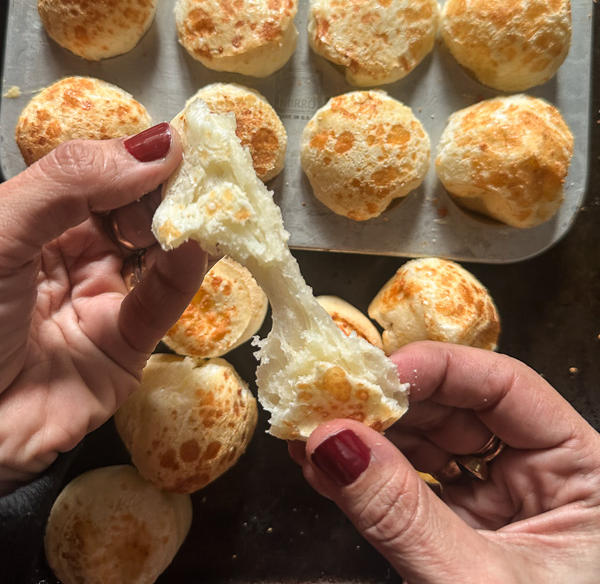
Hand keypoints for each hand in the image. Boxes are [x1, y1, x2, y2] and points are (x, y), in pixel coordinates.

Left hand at [0, 125, 205, 493]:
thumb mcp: (0, 230)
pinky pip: (158, 305)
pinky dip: (180, 275)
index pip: (97, 176)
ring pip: (154, 254)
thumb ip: (72, 180)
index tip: (177, 141)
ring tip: (209, 205)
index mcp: (30, 220)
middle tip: (202, 173)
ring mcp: (95, 301)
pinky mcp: (121, 350)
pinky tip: (192, 248)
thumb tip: (158, 144)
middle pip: (132, 211)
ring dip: (183, 228)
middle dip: (166, 190)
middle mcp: (65, 256)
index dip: (135, 158)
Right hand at [291, 341, 599, 582]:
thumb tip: (333, 443)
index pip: (506, 387)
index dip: (438, 369)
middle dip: (392, 403)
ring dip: (373, 436)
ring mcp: (510, 505)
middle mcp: (550, 475)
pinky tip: (332, 465)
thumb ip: (404, 515)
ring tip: (316, 430)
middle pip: (462, 409)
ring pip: (435, 445)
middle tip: (329, 398)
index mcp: (587, 471)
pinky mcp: (476, 533)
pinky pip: (422, 489)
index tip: (374, 373)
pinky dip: (376, 477)